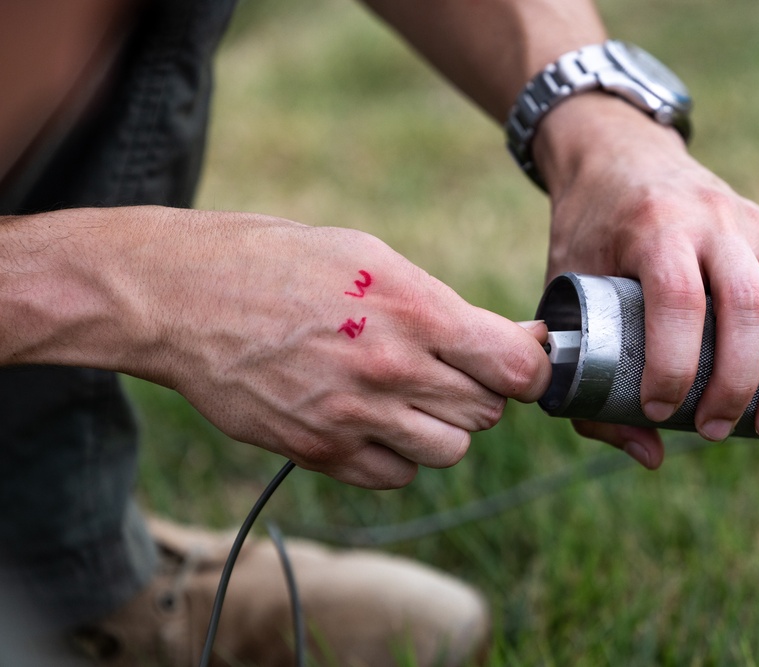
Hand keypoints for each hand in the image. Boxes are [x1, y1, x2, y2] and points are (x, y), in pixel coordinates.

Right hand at [127, 209, 550, 487]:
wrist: (183, 298)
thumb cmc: (281, 262)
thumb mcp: (371, 257)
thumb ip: (444, 304)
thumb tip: (515, 342)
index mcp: (413, 309)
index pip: (517, 367)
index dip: (531, 369)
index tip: (520, 364)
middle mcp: (390, 369)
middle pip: (487, 412)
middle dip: (481, 392)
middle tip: (450, 369)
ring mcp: (354, 417)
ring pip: (449, 451)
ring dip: (442, 428)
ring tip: (409, 395)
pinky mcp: (320, 451)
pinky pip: (397, 476)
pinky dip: (397, 456)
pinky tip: (373, 420)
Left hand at [533, 95, 758, 466]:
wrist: (618, 156)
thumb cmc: (590, 231)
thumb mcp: (565, 286)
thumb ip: (587, 368)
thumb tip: (650, 452)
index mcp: (656, 227)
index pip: (680, 299)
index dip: (674, 364)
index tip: (660, 410)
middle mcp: (717, 221)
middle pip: (749, 305)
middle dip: (738, 382)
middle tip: (717, 430)